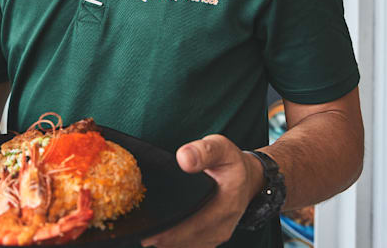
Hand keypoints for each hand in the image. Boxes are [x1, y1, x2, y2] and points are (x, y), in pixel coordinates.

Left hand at [140, 134, 264, 247]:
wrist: (247, 179)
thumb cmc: (231, 163)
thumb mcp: (222, 148)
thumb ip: (204, 150)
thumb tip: (183, 158)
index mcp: (226, 207)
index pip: (194, 227)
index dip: (170, 233)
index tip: (148, 233)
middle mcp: (221, 228)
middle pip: (186, 243)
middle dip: (162, 239)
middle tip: (139, 232)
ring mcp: (215, 237)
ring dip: (165, 243)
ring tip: (145, 233)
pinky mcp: (209, 241)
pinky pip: (187, 247)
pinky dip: (172, 243)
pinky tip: (158, 235)